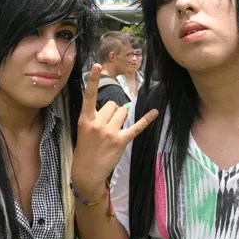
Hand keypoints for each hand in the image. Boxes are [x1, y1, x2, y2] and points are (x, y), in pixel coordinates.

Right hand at [72, 64, 157, 197]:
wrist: (86, 172)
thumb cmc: (85, 149)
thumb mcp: (83, 130)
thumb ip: (95, 116)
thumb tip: (117, 107)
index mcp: (85, 119)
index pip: (89, 95)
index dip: (93, 80)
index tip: (97, 66)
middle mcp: (97, 123)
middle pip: (113, 105)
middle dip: (114, 111)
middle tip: (108, 125)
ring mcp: (110, 132)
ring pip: (123, 112)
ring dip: (122, 118)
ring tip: (114, 130)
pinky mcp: (121, 141)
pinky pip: (136, 126)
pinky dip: (146, 119)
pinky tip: (155, 112)